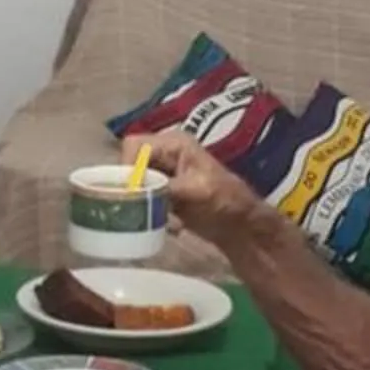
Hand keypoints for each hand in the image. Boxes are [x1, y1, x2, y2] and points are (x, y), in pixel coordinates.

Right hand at [133, 130, 257, 249]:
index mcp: (174, 143)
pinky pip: (142, 200)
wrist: (241, 226)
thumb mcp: (196, 191)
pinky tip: (169, 224)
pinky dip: (150, 213)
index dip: (128, 167)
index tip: (132, 192)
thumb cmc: (227, 200)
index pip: (134, 146)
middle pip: (129, 165)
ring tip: (162, 219)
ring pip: (133, 184)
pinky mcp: (161, 193)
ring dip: (143, 204)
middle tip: (143, 209)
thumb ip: (164, 188)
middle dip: (135, 189)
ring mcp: (162, 173)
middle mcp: (164, 154)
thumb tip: (135, 191)